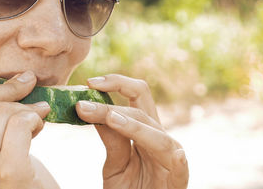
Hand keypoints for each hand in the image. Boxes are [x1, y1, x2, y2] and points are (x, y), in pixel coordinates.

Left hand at [76, 74, 188, 188]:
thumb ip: (111, 140)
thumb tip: (88, 108)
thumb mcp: (115, 164)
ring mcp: (171, 156)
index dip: (115, 83)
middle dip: (114, 97)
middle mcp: (159, 137)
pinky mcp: (177, 178)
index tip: (89, 82)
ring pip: (155, 132)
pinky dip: (173, 155)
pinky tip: (173, 153)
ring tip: (110, 118)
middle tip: (85, 102)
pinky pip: (176, 163)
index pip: (135, 95)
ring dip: (131, 124)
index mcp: (145, 130)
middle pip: (143, 104)